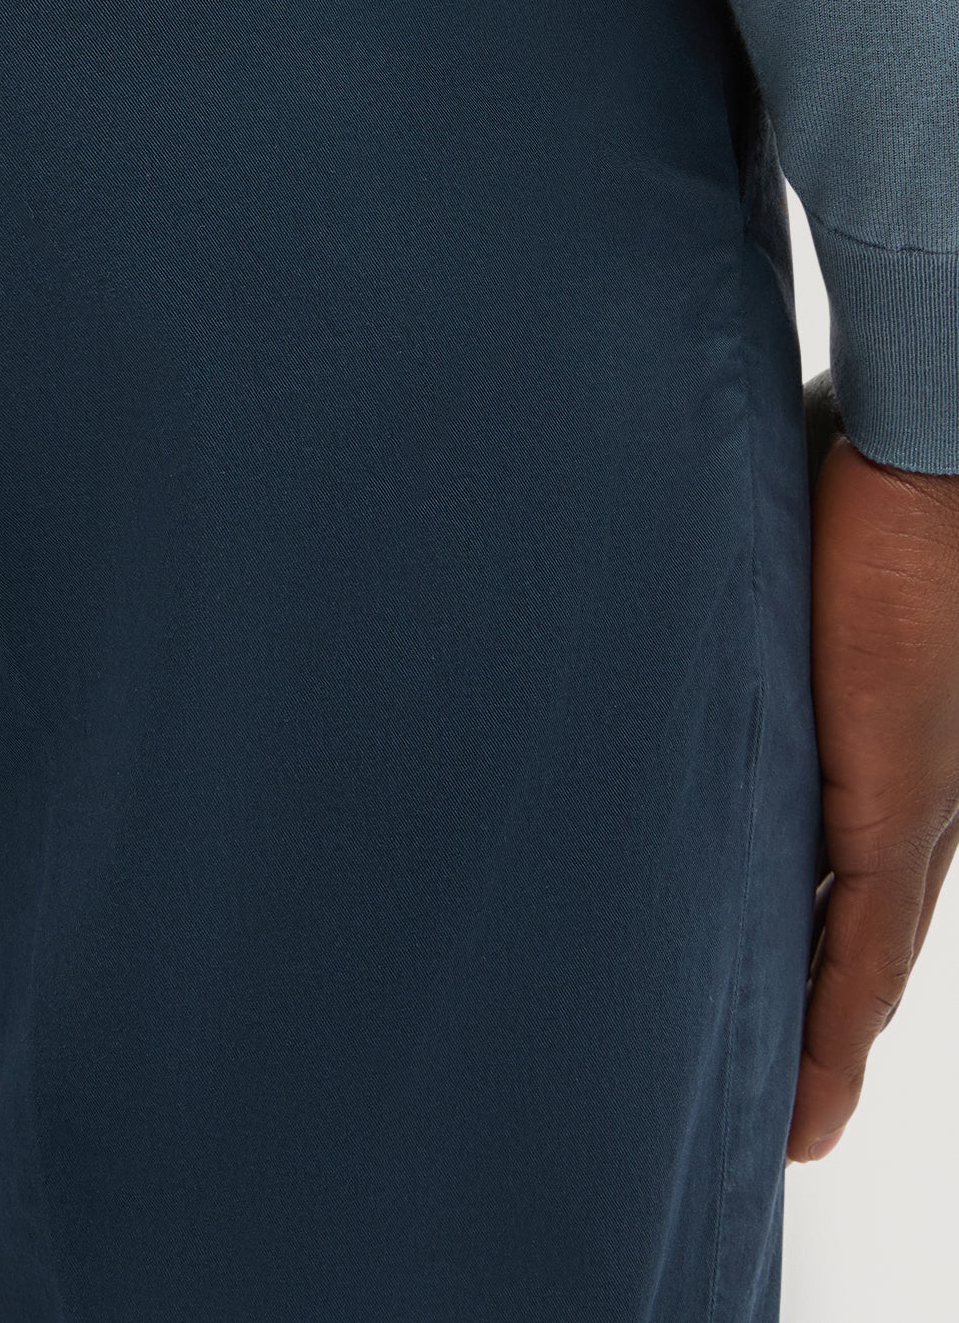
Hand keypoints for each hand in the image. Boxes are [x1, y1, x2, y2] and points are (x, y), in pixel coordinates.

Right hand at [788, 384, 958, 1162]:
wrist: (928, 448)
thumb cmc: (852, 470)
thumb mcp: (775, 560)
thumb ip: (730, 602)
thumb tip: (641, 583)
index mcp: (887, 729)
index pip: (852, 855)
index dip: (822, 930)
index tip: (778, 983)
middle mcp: (912, 779)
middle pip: (866, 925)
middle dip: (826, 1009)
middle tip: (785, 1092)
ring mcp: (911, 797)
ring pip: (868, 953)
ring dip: (827, 1039)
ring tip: (791, 1121)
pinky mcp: (894, 805)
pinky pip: (864, 949)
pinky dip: (839, 1029)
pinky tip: (812, 1097)